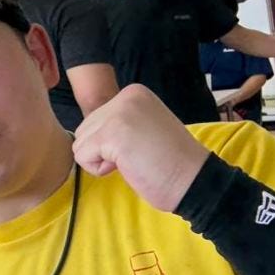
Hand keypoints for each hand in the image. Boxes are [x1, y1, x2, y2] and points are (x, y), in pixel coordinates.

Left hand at [72, 84, 210, 212]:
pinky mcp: (111, 133)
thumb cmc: (169, 163)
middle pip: (84, 129)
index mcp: (134, 93)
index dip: (112, 143)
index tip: (142, 147)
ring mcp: (118, 113)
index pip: (95, 120)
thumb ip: (118, 123)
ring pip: (80, 143)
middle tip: (138, 156)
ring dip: (102, 160)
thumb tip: (88, 135)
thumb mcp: (143, 128)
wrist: (194, 181)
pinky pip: (82, 156)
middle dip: (104, 150)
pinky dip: (99, 169)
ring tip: (134, 160)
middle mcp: (125, 97)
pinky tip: (128, 166)